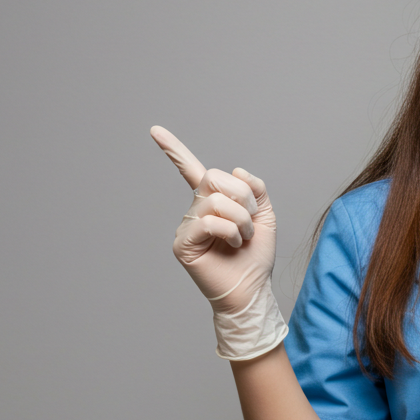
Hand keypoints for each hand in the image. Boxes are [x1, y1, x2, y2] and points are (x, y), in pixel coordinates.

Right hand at [150, 125, 277, 315]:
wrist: (252, 289)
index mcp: (212, 201)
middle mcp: (195, 210)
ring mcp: (186, 226)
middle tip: (250, 220)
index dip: (174, 150)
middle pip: (213, 178)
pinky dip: (230, 230)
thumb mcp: (265, 215)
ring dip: (241, 218)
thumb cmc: (255, 256)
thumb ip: (255, 188)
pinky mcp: (183, 244)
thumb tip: (236, 170)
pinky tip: (233, 244)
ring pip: (215, 200)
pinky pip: (208, 221)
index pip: (191, 170)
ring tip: (243, 237)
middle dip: (243, 197)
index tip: (155, 130)